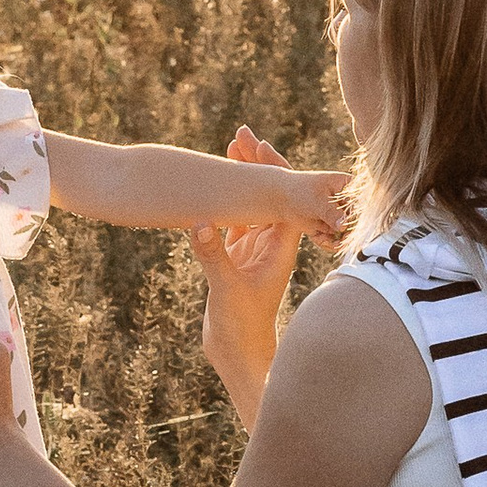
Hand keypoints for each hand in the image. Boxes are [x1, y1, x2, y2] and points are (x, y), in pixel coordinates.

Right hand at [192, 125, 298, 417]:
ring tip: (230, 146)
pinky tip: (215, 179)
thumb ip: (214, 256)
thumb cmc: (240, 327)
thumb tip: (200, 224)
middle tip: (240, 133)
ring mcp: (257, 246)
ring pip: (254, 200)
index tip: (258, 144)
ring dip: (244, 174)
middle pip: (273, 192)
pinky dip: (229, 196)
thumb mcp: (226, 289)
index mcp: (282, 246)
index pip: (286, 195)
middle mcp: (274, 242)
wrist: (237, 353)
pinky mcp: (240, 254)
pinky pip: (237, 216)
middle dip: (258, 162)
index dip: (274, 168)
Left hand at [249, 161, 349, 246]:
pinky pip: (335, 239)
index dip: (358, 216)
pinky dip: (327, 242)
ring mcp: (339, 215)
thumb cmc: (299, 191)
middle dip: (346, 233)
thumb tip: (345, 226)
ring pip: (346, 233)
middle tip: (337, 241)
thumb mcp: (317, 201)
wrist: (281, 198)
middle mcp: (347, 201)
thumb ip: (332, 214)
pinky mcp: (330, 226)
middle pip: (356, 221)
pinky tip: (318, 238)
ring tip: (322, 239)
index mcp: (348, 186)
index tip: (347, 225)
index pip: (361, 203)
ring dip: (336, 240)